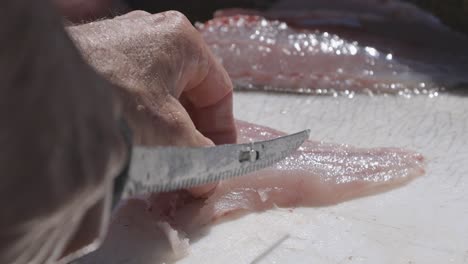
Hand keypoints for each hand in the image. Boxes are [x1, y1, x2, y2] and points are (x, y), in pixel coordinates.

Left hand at [68, 11, 236, 193]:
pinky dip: (139, 122)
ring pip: (160, 96)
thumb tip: (208, 179)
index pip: (219, 90)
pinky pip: (132, 93)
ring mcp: (121, 42)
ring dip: (166, 133)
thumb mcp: (172, 137)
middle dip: (192, 136)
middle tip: (189, 168)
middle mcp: (152, 32)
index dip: (224, 130)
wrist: (40, 99)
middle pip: (189, 94)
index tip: (219, 159)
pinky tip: (131, 147)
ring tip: (159, 164)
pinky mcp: (95, 57)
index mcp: (182, 39)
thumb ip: (201, 159)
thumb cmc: (117, 106)